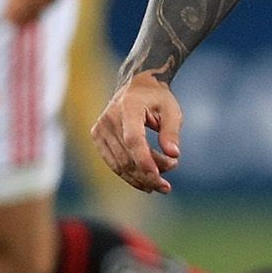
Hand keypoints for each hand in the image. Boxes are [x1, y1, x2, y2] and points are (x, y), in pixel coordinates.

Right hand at [92, 73, 182, 193]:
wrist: (136, 86)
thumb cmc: (157, 98)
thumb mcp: (171, 109)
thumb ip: (171, 131)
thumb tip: (174, 155)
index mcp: (129, 107)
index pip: (133, 138)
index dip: (144, 159)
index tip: (158, 176)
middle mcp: (110, 118)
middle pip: (127, 155)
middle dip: (147, 174)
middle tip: (167, 186)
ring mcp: (100, 128)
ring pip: (119, 163)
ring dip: (139, 178)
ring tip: (160, 185)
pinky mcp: (97, 136)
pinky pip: (112, 161)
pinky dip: (128, 174)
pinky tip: (144, 182)